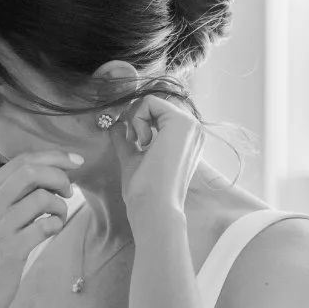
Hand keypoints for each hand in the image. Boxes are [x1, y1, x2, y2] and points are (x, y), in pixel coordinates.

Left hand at [115, 93, 204, 224]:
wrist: (154, 206)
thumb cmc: (145, 190)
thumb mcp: (133, 158)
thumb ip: (127, 141)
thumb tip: (115, 125)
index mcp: (185, 139)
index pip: (157, 113)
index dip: (138, 121)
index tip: (132, 140)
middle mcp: (193, 130)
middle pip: (154, 104)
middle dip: (136, 118)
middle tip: (135, 142)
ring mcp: (191, 125)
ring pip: (152, 101)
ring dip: (137, 120)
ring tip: (142, 145)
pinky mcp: (182, 122)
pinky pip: (149, 102)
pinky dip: (137, 119)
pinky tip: (145, 142)